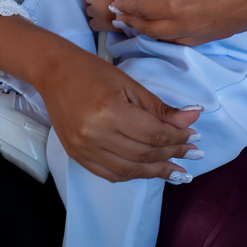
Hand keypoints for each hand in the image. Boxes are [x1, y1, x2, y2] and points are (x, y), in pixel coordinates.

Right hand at [36, 41, 200, 182]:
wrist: (53, 72)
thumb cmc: (91, 71)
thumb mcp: (129, 84)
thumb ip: (160, 107)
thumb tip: (193, 119)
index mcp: (110, 111)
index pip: (154, 134)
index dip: (178, 138)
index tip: (194, 137)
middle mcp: (95, 134)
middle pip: (145, 154)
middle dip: (173, 155)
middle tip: (191, 153)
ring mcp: (84, 148)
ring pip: (130, 170)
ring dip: (157, 171)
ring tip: (177, 170)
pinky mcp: (77, 155)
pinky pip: (111, 174)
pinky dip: (132, 175)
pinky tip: (147, 170)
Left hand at [84, 0, 128, 31]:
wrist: (135, 13)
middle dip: (93, 1)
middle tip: (102, 5)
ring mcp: (94, 10)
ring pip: (89, 11)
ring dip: (94, 13)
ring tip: (104, 15)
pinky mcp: (96, 23)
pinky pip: (91, 23)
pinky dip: (96, 24)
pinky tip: (103, 24)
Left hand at [114, 0, 246, 44]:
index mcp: (177, 3)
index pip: (143, 9)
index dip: (127, 7)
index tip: (115, 5)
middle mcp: (189, 23)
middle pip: (153, 30)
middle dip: (134, 24)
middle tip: (121, 19)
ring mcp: (207, 31)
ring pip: (171, 39)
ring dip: (152, 34)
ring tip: (142, 27)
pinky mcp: (223, 33)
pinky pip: (189, 40)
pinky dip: (174, 38)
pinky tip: (174, 31)